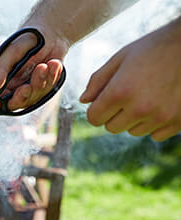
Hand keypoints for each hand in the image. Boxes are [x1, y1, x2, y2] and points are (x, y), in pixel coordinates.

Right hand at [0, 25, 68, 110]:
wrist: (50, 32)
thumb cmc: (26, 39)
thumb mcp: (11, 53)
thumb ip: (0, 71)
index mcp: (1, 81)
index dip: (2, 104)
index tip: (8, 96)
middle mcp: (14, 88)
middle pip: (17, 103)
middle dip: (23, 95)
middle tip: (26, 86)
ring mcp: (30, 88)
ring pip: (35, 97)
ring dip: (40, 81)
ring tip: (45, 65)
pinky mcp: (44, 87)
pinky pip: (49, 90)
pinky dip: (52, 77)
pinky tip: (54, 63)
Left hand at [79, 19, 180, 140]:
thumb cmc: (154, 47)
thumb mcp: (121, 58)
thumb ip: (98, 80)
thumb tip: (84, 100)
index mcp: (120, 91)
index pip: (94, 118)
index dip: (96, 109)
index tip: (104, 100)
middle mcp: (139, 108)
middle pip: (111, 127)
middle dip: (114, 114)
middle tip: (128, 95)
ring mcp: (160, 117)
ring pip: (133, 131)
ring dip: (135, 119)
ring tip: (147, 95)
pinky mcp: (177, 122)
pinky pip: (155, 135)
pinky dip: (155, 123)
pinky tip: (161, 103)